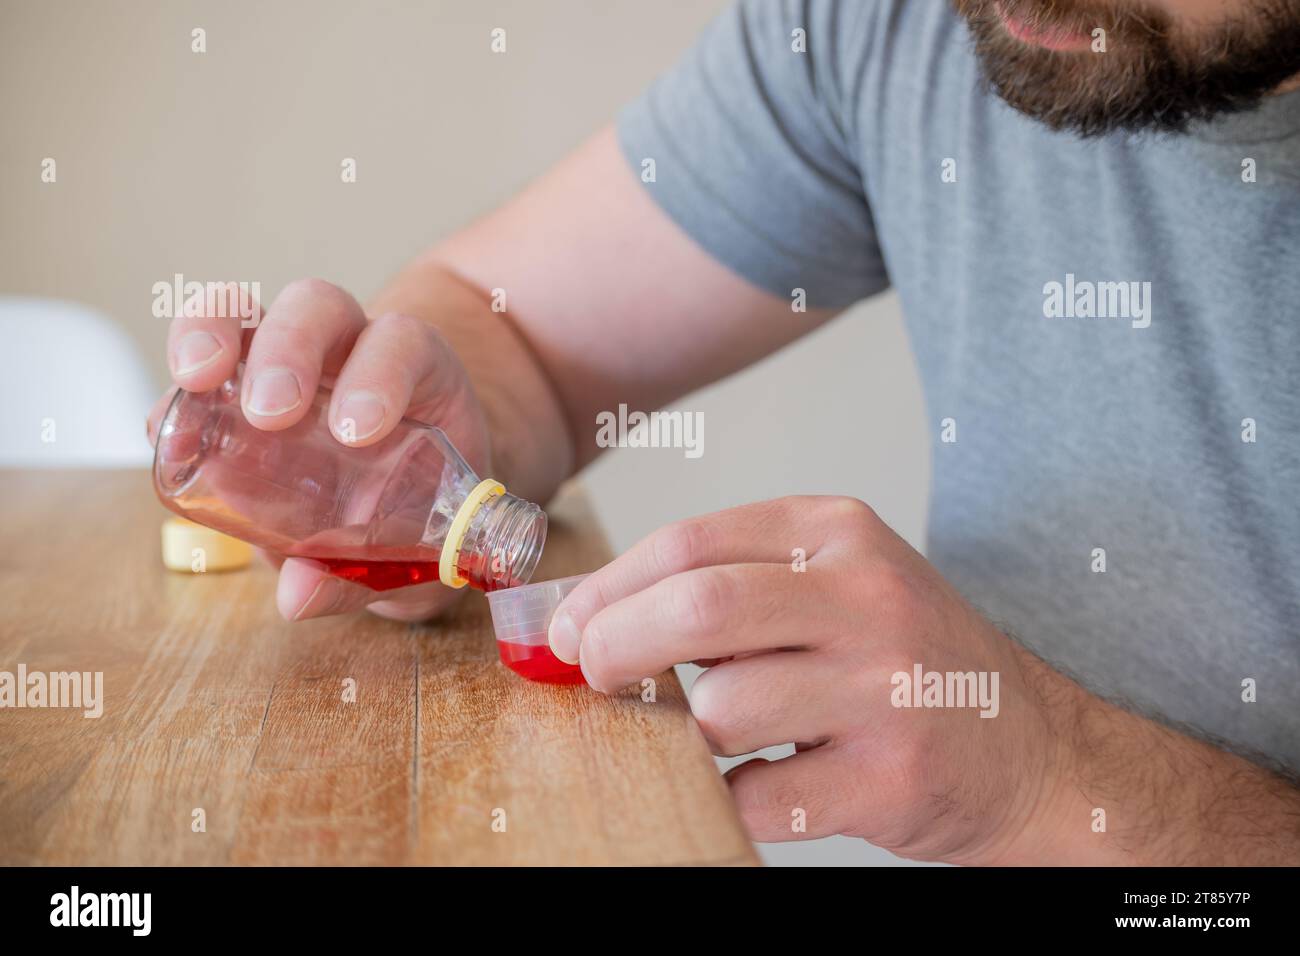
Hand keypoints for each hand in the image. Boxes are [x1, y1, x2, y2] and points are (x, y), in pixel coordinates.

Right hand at [149, 279, 492, 622]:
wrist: (406, 507)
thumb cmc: (421, 518)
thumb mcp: (412, 557)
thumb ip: (366, 575)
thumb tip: (296, 595)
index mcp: (419, 378)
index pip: (404, 345)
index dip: (381, 373)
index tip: (357, 432)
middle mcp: (353, 350)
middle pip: (320, 308)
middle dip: (290, 348)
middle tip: (269, 411)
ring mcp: (291, 358)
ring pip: (251, 311)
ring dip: (214, 334)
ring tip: (194, 383)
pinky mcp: (237, 383)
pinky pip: (201, 360)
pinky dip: (177, 387)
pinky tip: (162, 430)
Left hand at [547, 496, 1072, 862]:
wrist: (1028, 747)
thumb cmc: (901, 661)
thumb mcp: (833, 586)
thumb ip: (731, 588)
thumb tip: (593, 618)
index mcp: (839, 534)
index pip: (690, 544)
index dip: (608, 589)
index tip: (568, 628)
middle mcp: (869, 597)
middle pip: (698, 609)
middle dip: (616, 646)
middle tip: (594, 675)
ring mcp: (886, 687)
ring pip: (721, 709)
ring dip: (691, 732)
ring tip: (719, 733)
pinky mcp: (892, 776)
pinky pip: (758, 796)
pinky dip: (733, 797)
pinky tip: (761, 783)